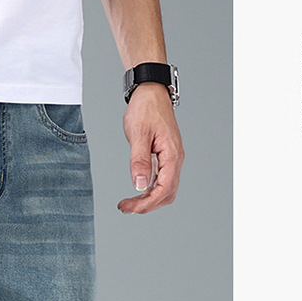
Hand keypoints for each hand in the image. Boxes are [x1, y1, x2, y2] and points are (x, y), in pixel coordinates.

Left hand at [118, 82, 183, 213]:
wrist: (151, 91)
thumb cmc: (146, 108)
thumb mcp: (139, 134)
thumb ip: (139, 161)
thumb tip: (139, 185)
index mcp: (172, 154)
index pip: (164, 189)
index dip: (147, 203)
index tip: (130, 208)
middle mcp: (176, 159)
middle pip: (167, 194)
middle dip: (147, 205)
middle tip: (126, 208)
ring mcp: (172, 158)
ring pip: (165, 189)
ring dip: (148, 200)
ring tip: (129, 203)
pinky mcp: (166, 157)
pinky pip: (161, 180)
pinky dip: (149, 190)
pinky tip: (137, 192)